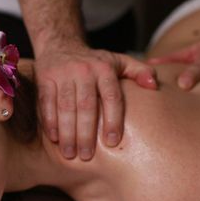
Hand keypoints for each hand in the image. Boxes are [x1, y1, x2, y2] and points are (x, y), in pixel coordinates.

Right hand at [35, 41, 156, 158]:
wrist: (61, 44)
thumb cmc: (94, 61)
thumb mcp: (119, 61)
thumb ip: (140, 71)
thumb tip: (154, 85)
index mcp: (104, 69)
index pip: (111, 97)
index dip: (113, 120)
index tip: (113, 142)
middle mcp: (84, 70)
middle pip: (86, 106)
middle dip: (86, 133)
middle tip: (87, 155)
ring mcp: (62, 74)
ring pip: (65, 106)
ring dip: (67, 132)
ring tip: (69, 153)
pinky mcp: (45, 78)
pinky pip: (47, 102)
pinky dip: (50, 121)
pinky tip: (54, 138)